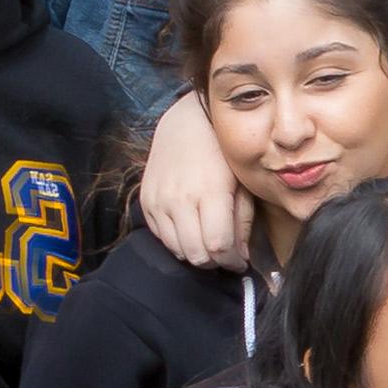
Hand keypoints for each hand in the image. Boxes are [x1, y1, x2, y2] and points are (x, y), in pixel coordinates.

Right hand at [138, 96, 252, 269]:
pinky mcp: (145, 201)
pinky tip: (191, 231)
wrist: (187, 124)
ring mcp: (158, 201)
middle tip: (226, 256)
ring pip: (177, 249)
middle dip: (215, 262)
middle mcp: (179, 199)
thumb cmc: (222, 153)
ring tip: (209, 244)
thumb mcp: (242, 183)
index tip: (239, 262)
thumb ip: (242, 221)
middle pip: (196, 254)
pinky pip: (161, 237)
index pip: (218, 246)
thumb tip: (241, 256)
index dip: (232, 261)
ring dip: (196, 254)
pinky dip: (178, 242)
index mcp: (210, 192)